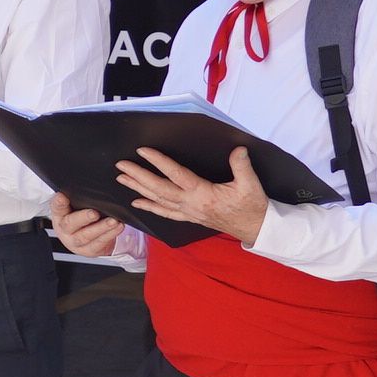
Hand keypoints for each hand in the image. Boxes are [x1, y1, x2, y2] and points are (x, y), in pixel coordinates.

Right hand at [49, 194, 124, 260]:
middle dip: (83, 218)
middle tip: (94, 213)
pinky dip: (110, 235)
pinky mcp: (88, 250)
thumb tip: (90, 186)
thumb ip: (80, 198)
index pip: (56, 207)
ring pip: (86, 236)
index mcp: (59, 215)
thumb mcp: (77, 207)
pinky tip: (118, 227)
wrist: (85, 239)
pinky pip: (99, 243)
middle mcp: (64, 229)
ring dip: (101, 228)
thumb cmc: (81, 218)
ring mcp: (75, 242)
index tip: (62, 196)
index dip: (59, 202)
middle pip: (70, 224)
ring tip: (113, 221)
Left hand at [116, 145, 270, 243]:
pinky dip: (149, 207)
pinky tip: (136, 202)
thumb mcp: (250, 185)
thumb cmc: (252, 206)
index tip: (143, 151)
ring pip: (158, 200)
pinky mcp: (189, 216)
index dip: (158, 162)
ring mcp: (188, 211)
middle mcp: (190, 203)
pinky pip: (165, 212)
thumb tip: (238, 149)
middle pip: (158, 188)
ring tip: (122, 178)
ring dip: (138, 189)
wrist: (255, 227)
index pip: (175, 174)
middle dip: (138, 176)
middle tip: (121, 165)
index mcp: (203, 193)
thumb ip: (242, 166)